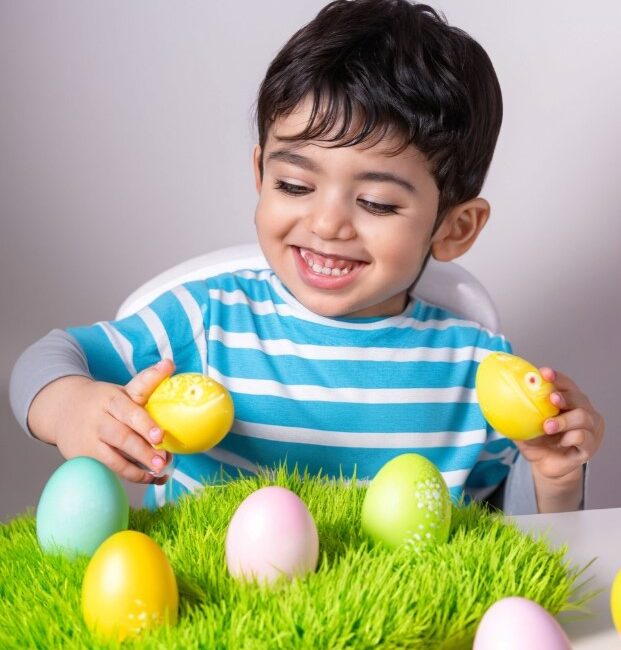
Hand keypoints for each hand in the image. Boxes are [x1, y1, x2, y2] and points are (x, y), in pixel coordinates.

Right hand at [29, 359, 175, 483]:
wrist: (62, 409)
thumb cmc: (104, 400)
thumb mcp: (122, 389)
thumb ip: (147, 381)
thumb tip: (170, 363)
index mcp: (111, 399)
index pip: (129, 412)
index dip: (145, 425)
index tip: (160, 436)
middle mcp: (98, 420)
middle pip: (121, 437)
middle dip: (143, 451)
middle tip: (163, 461)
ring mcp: (88, 440)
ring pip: (112, 458)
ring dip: (137, 469)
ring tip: (158, 472)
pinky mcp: (82, 457)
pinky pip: (107, 469)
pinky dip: (129, 475)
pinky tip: (147, 478)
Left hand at [514, 367, 604, 509]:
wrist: (547, 466)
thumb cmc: (538, 442)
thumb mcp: (523, 427)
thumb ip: (514, 413)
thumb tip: (491, 399)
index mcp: (566, 401)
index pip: (564, 383)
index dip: (555, 377)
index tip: (543, 373)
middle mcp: (581, 410)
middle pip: (577, 397)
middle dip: (563, 396)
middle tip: (550, 399)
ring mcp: (589, 428)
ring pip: (582, 417)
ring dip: (563, 420)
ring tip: (548, 426)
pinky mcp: (589, 446)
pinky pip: (584, 437)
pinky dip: (572, 437)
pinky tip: (561, 442)